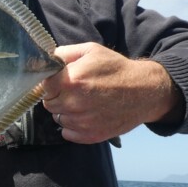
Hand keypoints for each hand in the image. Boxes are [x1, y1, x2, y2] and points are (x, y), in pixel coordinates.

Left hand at [41, 43, 181, 143]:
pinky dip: (73, 126)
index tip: (59, 81)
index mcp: (71, 80)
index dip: (50, 83)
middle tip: (73, 91)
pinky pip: (67, 133)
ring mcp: (82, 122)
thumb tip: (45, 59)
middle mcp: (73, 103)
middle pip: (49, 104)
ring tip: (83, 102)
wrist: (144, 91)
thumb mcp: (91, 50)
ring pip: (58, 118)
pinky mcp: (90, 136)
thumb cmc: (116, 69)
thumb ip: (64, 53)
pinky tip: (86, 115)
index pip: (43, 87)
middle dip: (57, 97)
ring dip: (65, 111)